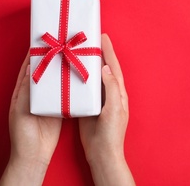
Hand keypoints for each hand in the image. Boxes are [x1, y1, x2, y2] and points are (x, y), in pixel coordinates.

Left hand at [0, 52, 61, 185]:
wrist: (34, 154)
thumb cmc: (22, 132)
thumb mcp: (20, 108)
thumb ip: (27, 89)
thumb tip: (32, 68)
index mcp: (23, 92)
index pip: (28, 69)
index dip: (33, 56)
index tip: (42, 43)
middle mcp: (36, 94)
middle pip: (44, 72)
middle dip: (51, 60)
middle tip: (61, 47)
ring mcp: (49, 101)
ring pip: (56, 81)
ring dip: (62, 71)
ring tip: (71, 58)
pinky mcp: (59, 109)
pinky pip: (65, 94)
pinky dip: (70, 85)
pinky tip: (77, 78)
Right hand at [79, 34, 134, 185]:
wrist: (102, 152)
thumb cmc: (112, 132)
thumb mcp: (114, 108)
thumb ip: (111, 88)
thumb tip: (105, 68)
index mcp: (118, 92)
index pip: (113, 66)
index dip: (108, 51)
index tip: (103, 36)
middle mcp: (109, 93)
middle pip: (103, 68)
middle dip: (98, 53)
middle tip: (89, 39)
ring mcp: (98, 99)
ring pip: (92, 77)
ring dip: (87, 64)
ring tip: (78, 51)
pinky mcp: (87, 106)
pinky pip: (83, 88)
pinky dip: (78, 78)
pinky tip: (70, 72)